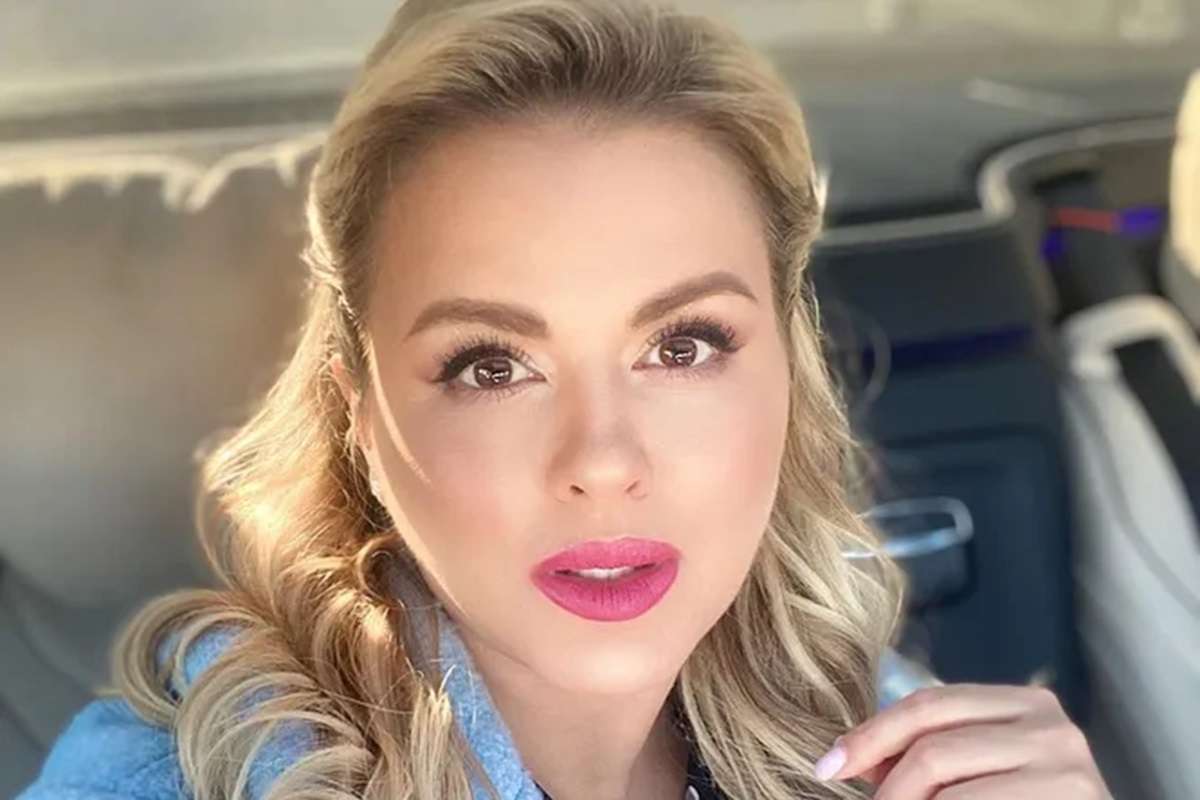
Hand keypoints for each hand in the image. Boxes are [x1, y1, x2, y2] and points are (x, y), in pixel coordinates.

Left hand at [812, 683, 1110, 798]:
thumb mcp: (978, 769)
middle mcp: (1050, 724)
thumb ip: (926, 755)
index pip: (928, 703)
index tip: (827, 764)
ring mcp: (1066, 763)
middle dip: (888, 784)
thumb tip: (853, 757)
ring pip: (949, 785)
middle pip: (935, 745)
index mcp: (1024, 703)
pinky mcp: (1073, 798)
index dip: (871, 733)